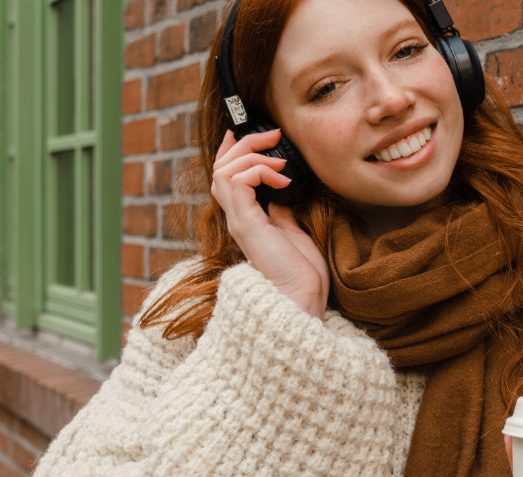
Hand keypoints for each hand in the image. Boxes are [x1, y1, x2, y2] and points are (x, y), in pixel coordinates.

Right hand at [210, 129, 328, 316]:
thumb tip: (280, 196)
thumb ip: (281, 214)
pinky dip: (258, 171)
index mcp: (246, 219)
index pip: (226, 177)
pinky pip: (238, 182)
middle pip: (221, 168)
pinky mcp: (246, 224)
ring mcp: (239, 221)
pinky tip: (281, 178)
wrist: (301, 300)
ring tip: (280, 163)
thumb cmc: (301, 274)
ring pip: (224, 171)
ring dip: (252, 156)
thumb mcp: (292, 234)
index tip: (248, 131)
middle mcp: (237, 218)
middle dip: (243, 144)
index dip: (231, 151)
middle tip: (272, 135)